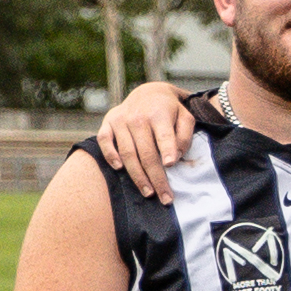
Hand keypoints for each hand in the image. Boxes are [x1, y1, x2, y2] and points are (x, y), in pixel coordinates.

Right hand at [94, 80, 200, 201]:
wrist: (149, 93)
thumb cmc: (171, 111)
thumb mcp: (186, 117)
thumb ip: (184, 135)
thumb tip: (175, 156)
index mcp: (158, 115)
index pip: (163, 136)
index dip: (167, 150)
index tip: (170, 165)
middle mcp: (137, 118)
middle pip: (146, 152)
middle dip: (156, 177)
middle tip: (165, 197)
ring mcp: (120, 120)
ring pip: (127, 152)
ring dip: (137, 175)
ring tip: (148, 192)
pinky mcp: (108, 123)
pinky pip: (104, 141)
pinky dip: (110, 155)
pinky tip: (119, 169)